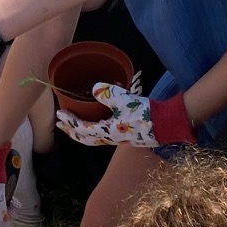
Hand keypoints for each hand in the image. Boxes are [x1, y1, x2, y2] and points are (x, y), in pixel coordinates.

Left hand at [54, 85, 192, 147]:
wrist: (166, 123)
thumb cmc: (145, 113)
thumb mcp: (125, 100)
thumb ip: (108, 93)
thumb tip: (93, 88)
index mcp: (107, 131)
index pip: (81, 129)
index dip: (69, 122)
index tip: (60, 115)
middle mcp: (110, 138)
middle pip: (85, 139)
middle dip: (71, 132)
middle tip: (60, 124)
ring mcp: (118, 138)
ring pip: (94, 139)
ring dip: (82, 132)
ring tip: (74, 124)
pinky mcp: (125, 136)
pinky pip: (103, 136)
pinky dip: (94, 130)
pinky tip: (97, 122)